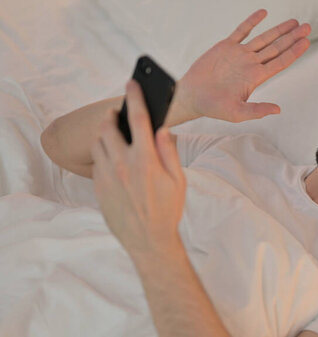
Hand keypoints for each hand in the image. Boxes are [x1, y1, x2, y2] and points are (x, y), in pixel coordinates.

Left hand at [91, 80, 186, 256]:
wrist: (148, 240)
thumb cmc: (168, 210)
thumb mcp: (178, 181)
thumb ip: (168, 151)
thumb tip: (161, 129)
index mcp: (146, 159)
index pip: (139, 119)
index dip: (135, 97)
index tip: (132, 83)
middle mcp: (122, 164)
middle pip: (108, 127)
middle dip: (114, 117)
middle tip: (120, 116)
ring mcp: (107, 176)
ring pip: (98, 143)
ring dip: (106, 135)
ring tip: (117, 138)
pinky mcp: (98, 187)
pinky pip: (96, 162)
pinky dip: (104, 155)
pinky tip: (116, 161)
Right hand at [176, 9, 310, 122]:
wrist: (192, 96)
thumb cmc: (214, 107)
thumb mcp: (237, 113)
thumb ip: (257, 110)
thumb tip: (278, 110)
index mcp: (256, 77)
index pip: (280, 62)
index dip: (294, 52)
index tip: (306, 42)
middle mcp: (251, 64)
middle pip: (277, 48)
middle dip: (292, 38)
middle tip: (308, 27)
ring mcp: (240, 54)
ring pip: (264, 38)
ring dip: (279, 29)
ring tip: (294, 22)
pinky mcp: (226, 46)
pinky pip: (242, 30)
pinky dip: (252, 21)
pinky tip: (264, 13)